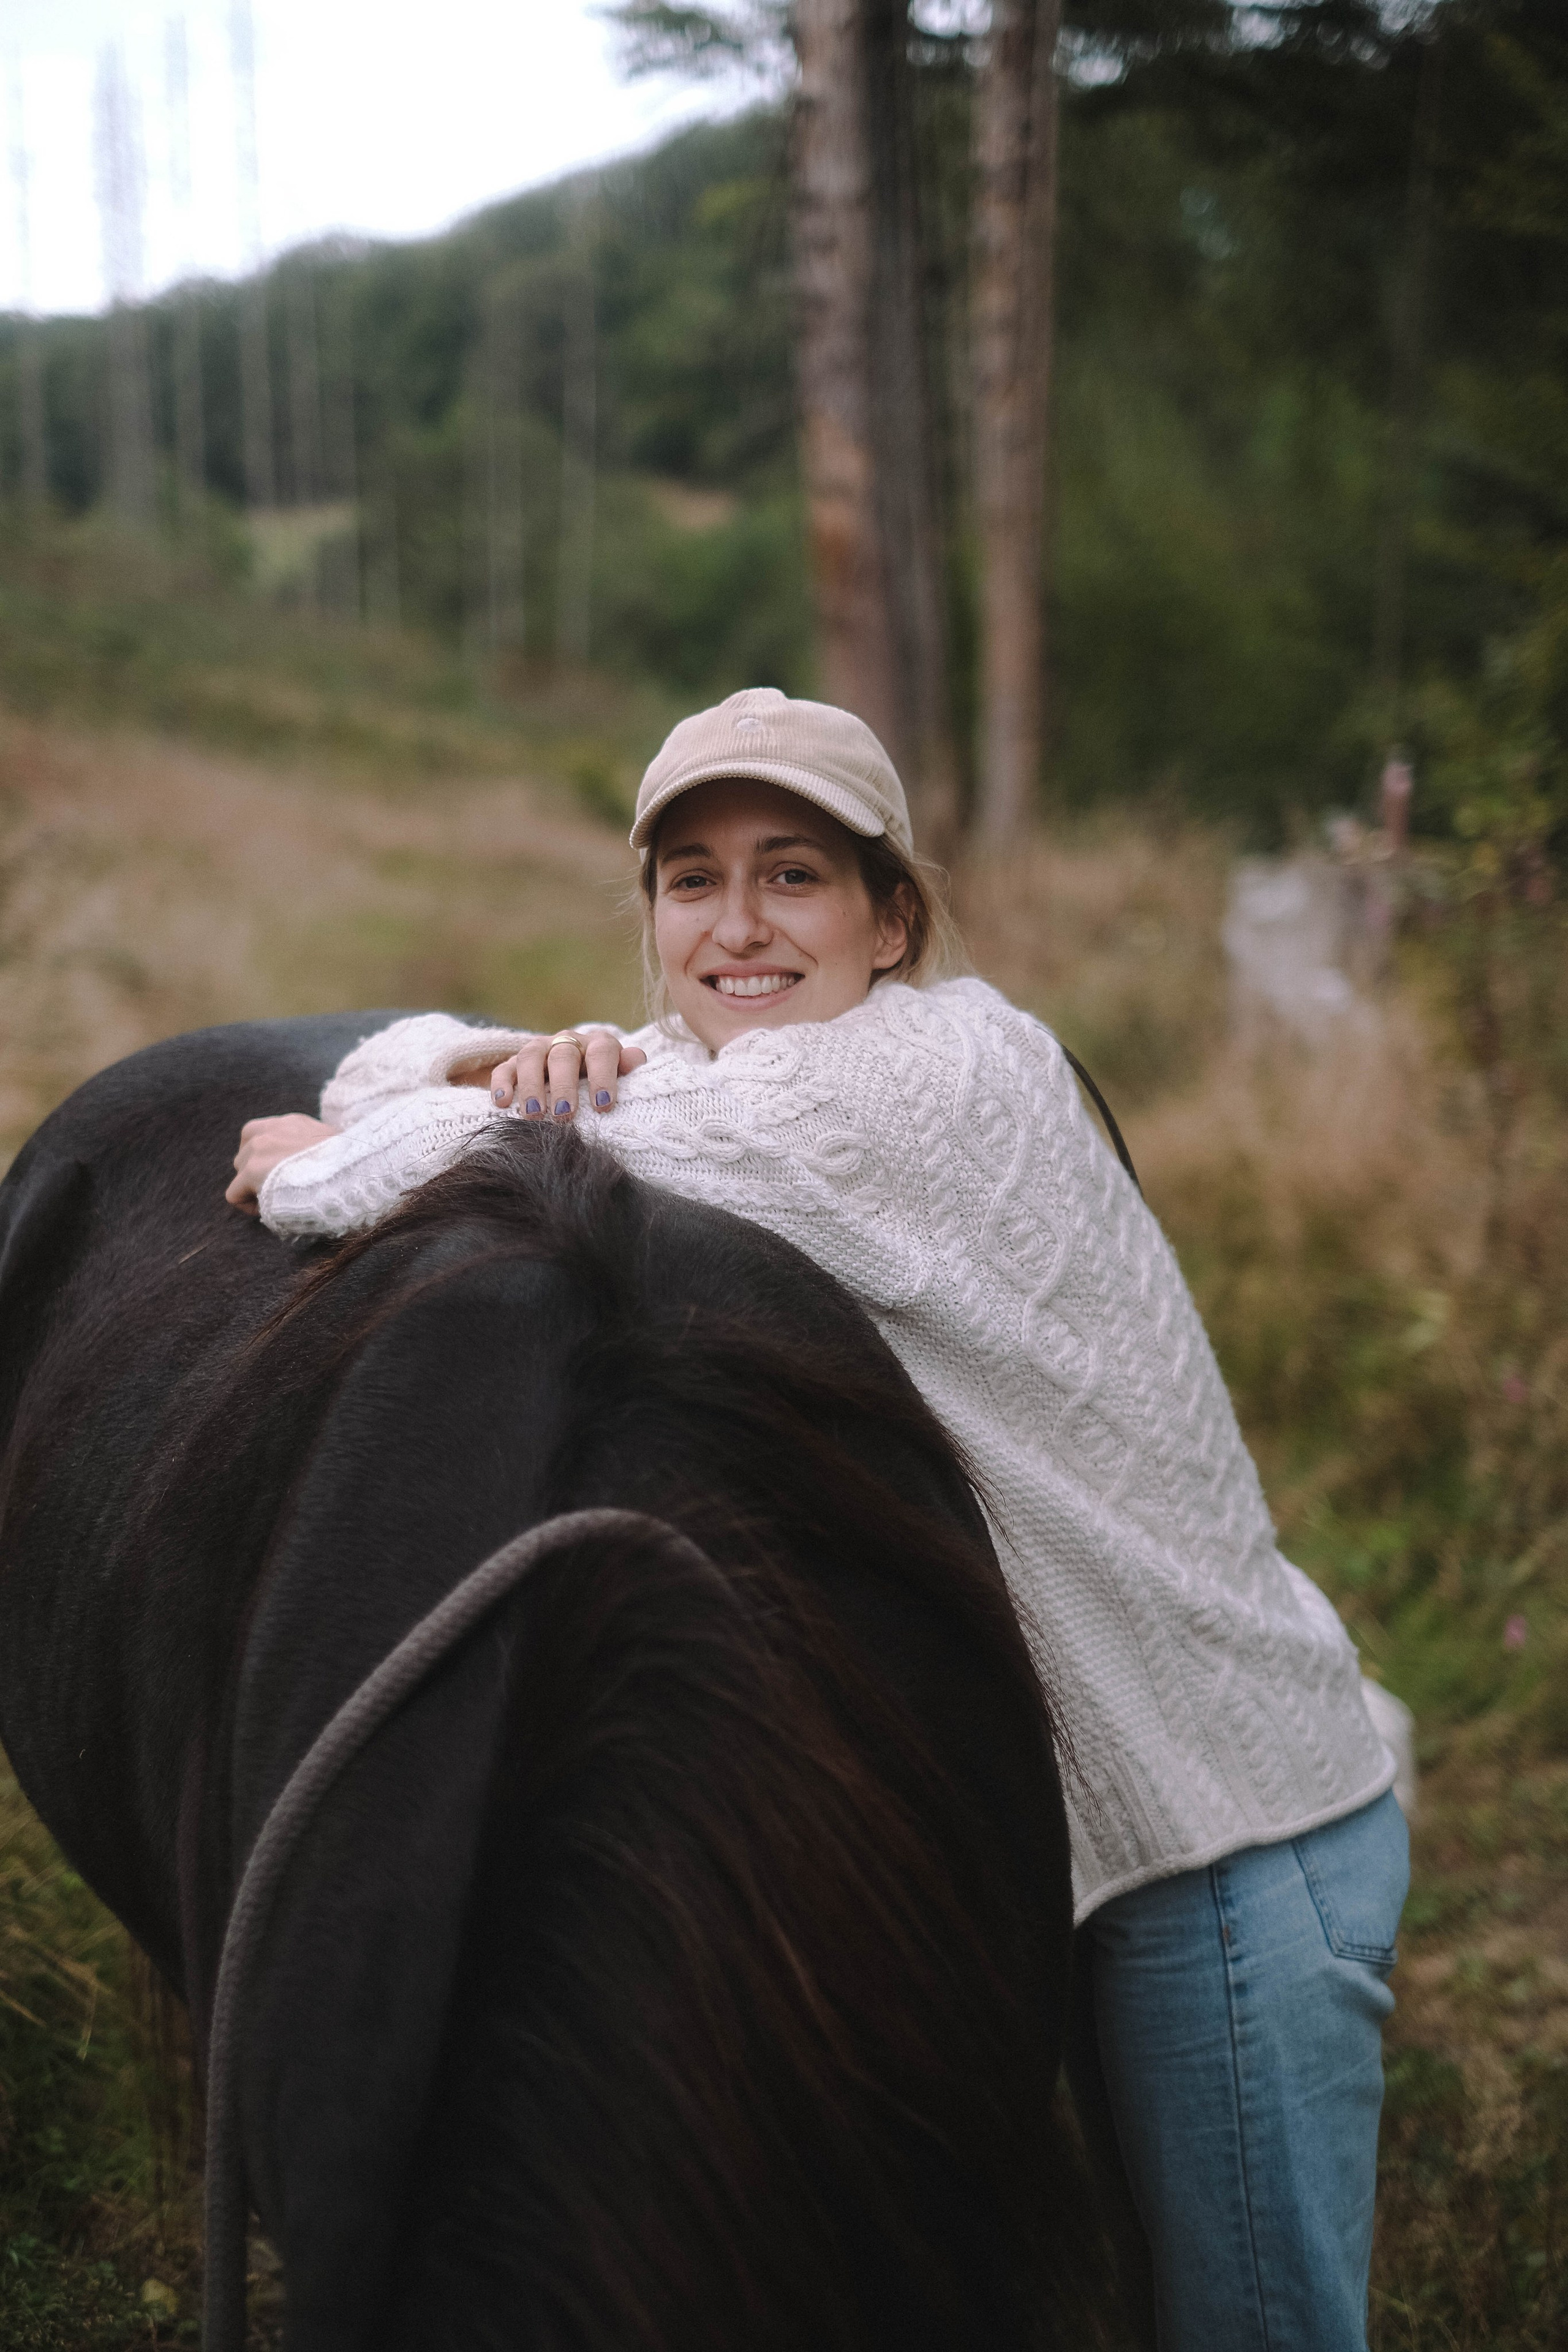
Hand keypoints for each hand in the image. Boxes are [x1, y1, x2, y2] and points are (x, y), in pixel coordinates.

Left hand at [226, 1114, 341, 1213]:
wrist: (352, 1174)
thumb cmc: (351, 1168)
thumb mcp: (335, 1146)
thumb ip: (317, 1147)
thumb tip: (318, 1164)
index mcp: (293, 1123)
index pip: (262, 1134)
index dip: (267, 1158)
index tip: (285, 1175)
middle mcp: (273, 1130)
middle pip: (245, 1153)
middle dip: (258, 1173)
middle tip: (281, 1191)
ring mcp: (260, 1148)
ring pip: (240, 1172)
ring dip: (254, 1187)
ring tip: (277, 1200)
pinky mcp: (253, 1170)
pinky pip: (234, 1194)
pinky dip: (248, 1206)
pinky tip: (268, 1211)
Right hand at [451, 1030, 646, 1120]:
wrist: (574, 1068)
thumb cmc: (602, 1080)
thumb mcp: (619, 1074)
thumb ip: (628, 1067)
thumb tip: (636, 1059)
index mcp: (597, 1044)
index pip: (601, 1052)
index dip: (603, 1077)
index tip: (603, 1106)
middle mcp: (567, 1041)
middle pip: (562, 1056)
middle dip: (563, 1086)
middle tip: (565, 1115)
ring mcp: (539, 1049)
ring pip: (530, 1057)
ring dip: (530, 1086)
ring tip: (533, 1115)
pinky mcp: (514, 1062)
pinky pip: (504, 1068)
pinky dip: (501, 1084)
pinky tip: (502, 1104)